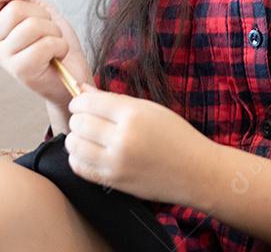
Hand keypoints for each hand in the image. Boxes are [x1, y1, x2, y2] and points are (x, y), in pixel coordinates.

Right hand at [0, 0, 91, 107]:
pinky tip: (57, 55)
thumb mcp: (39, 11)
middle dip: (42, 15)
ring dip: (53, 32)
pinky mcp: (20, 70)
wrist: (70, 74)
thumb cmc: (54, 43)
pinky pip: (44, 45)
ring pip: (32, 26)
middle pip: (15, 9)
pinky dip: (60, 46)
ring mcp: (4, 57)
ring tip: (53, 43)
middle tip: (47, 30)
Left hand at [64, 82, 213, 205]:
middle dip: (77, 118)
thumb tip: (83, 89)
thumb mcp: (149, 109)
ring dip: (75, 138)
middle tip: (84, 119)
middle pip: (79, 123)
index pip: (89, 103)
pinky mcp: (113, 182)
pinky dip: (77, 158)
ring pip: (74, 146)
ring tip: (85, 136)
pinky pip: (80, 168)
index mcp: (133, 115)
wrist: (196, 172)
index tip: (80, 103)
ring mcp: (116, 163)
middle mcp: (122, 139)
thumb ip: (114, 99)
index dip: (79, 101)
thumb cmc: (177, 137)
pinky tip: (88, 153)